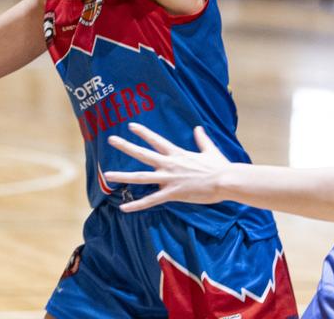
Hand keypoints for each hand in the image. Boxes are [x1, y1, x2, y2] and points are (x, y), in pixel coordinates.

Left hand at [104, 123, 230, 211]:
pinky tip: (123, 207)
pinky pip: (151, 200)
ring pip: (141, 177)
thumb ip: (201, 139)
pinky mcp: (173, 193)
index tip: (130, 126)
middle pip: (143, 154)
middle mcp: (169, 164)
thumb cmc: (220, 166)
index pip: (156, 140)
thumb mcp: (209, 149)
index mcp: (177, 154)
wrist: (226, 180)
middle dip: (126, 146)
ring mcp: (169, 179)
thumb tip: (198, 128)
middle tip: (111, 139)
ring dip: (123, 175)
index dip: (143, 132)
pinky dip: (136, 205)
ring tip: (107, 175)